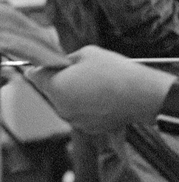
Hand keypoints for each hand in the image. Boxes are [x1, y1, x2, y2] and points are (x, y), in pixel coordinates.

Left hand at [27, 47, 169, 132]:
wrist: (141, 96)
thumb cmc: (115, 72)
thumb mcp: (87, 53)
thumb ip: (67, 60)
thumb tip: (60, 64)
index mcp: (56, 86)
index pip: (34, 76)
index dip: (39, 68)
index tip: (45, 65)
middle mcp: (61, 107)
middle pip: (51, 91)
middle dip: (61, 81)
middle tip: (81, 71)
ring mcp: (75, 120)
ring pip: (67, 103)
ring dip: (75, 94)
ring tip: (97, 84)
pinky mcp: (90, 128)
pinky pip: (82, 114)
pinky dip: (89, 106)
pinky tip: (104, 97)